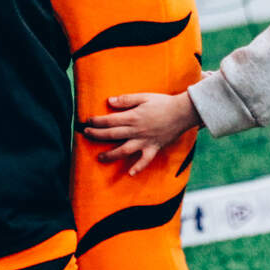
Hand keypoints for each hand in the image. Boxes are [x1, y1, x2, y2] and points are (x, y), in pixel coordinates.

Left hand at [84, 92, 202, 175]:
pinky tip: (130, 173)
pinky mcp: (154, 148)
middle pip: (112, 135)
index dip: (97, 121)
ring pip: (124, 150)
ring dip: (110, 155)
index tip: (88, 121)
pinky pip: (145, 160)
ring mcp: (145, 141)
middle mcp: (136, 130)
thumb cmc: (163, 103)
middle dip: (97, 135)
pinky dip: (138, 167)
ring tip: (100, 157)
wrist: (183, 112)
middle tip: (86, 134)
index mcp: (133, 117)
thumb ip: (126, 100)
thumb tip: (109, 101)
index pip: (109, 120)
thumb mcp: (144, 97)